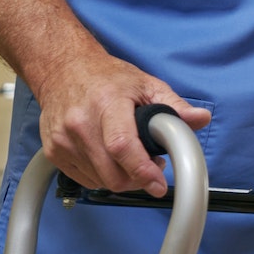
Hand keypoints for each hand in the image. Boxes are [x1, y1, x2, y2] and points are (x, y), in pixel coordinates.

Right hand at [34, 52, 209, 197]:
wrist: (63, 69)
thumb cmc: (106, 78)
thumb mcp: (146, 84)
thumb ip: (175, 105)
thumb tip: (200, 119)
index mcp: (106, 104)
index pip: (122, 145)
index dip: (142, 171)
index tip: (158, 184)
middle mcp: (80, 123)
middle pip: (112, 174)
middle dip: (138, 179)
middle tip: (151, 165)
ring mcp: (63, 140)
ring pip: (100, 181)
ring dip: (121, 177)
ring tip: (129, 157)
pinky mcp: (53, 152)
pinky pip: (85, 179)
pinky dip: (102, 176)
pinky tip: (110, 158)